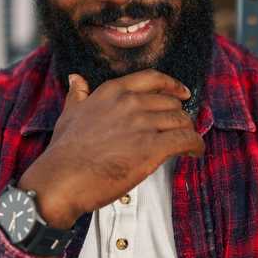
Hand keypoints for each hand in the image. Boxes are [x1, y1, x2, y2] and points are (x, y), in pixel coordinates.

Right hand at [18, 69, 203, 228]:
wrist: (62, 178)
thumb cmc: (64, 151)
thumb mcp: (70, 114)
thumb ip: (78, 95)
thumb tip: (75, 78)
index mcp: (112, 92)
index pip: (152, 79)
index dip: (172, 85)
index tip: (181, 93)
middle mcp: (130, 103)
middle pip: (170, 103)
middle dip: (178, 117)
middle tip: (179, 130)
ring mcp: (142, 124)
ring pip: (181, 121)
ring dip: (188, 132)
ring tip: (187, 144)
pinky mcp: (152, 148)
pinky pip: (186, 140)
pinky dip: (195, 146)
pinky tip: (195, 153)